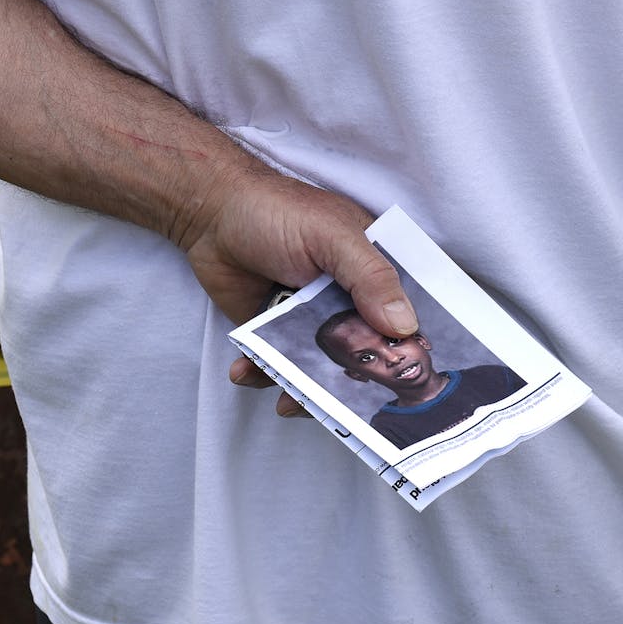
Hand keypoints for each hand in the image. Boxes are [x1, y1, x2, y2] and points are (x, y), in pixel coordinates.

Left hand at [176, 164, 417, 415]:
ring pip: (321, 368)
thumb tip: (405, 326)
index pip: (406, 315)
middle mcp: (348, 300)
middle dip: (356, 384)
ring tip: (286, 401)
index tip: (411, 380)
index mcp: (373, 272)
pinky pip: (278, 365)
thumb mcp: (332, 237)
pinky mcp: (276, 331)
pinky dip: (263, 376)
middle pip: (366, 352)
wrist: (211, 212)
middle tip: (343, 412)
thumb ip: (369, 277)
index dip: (411, 347)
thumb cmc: (277, 211)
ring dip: (305, 391)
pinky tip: (244, 372)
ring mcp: (312, 319)